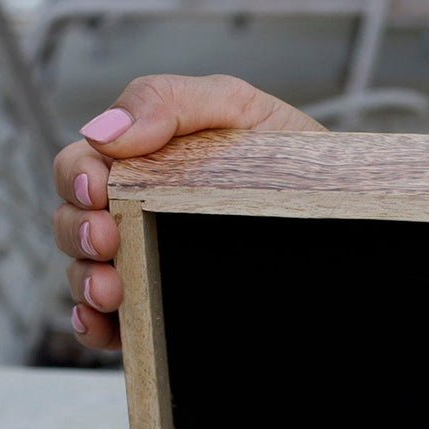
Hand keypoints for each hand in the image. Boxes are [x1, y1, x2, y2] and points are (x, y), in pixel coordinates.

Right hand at [52, 74, 325, 350]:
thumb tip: (106, 132)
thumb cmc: (295, 160)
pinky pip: (119, 326)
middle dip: (77, 231)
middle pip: (75, 222)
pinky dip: (97, 327)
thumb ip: (172, 101)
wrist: (352, 212)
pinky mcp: (171, 309)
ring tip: (110, 288)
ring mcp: (154, 265)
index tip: (96, 189)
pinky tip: (103, 326)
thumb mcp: (241, 110)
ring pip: (89, 275)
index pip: (84, 166)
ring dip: (85, 282)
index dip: (76, 176)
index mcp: (145, 164)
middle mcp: (140, 216)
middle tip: (105, 238)